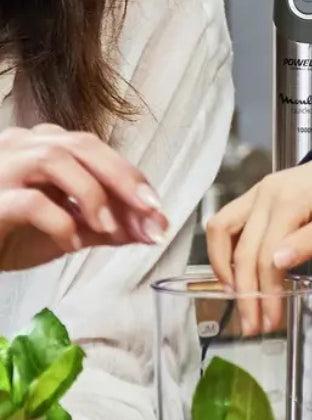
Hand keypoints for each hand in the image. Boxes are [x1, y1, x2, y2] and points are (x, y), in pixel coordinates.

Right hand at [0, 124, 168, 270]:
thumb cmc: (10, 232)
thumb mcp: (68, 229)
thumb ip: (108, 228)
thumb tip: (149, 230)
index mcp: (46, 150)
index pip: (98, 153)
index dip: (133, 180)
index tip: (159, 214)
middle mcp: (24, 148)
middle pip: (83, 146)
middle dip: (124, 179)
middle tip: (150, 213)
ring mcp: (5, 169)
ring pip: (54, 160)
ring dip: (92, 194)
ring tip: (109, 228)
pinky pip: (28, 201)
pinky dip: (59, 222)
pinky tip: (72, 244)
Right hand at [206, 149, 311, 334]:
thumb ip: (310, 242)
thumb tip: (278, 262)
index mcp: (288, 201)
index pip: (266, 256)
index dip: (265, 292)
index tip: (270, 319)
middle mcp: (265, 195)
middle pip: (243, 251)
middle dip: (245, 294)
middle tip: (252, 324)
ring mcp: (255, 195)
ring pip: (221, 231)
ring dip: (222, 269)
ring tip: (235, 299)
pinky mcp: (252, 199)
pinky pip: (224, 223)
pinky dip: (222, 250)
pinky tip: (233, 274)